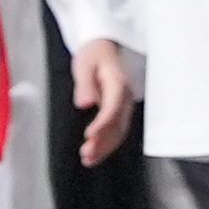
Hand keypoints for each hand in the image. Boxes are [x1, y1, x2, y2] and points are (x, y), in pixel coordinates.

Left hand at [71, 41, 136, 166]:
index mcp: (117, 84)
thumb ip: (84, 84)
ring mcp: (124, 106)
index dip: (102, 124)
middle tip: (86, 154)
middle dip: (103, 142)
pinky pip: (116, 131)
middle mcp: (125, 97)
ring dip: (105, 147)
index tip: (90, 136)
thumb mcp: (84, 65)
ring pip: (118, 131)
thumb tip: (83, 103)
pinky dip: (107, 144)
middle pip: (117, 124)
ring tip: (88, 159)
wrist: (103, 49)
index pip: (113, 108)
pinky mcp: (119, 112)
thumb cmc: (94, 55)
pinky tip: (95, 154)